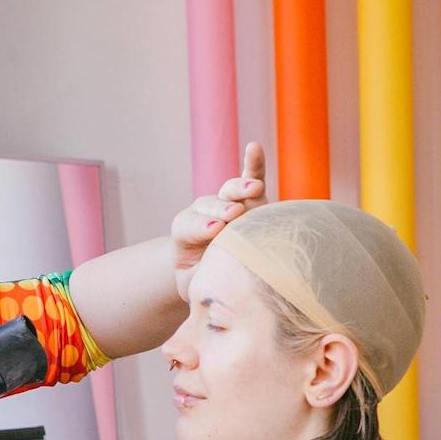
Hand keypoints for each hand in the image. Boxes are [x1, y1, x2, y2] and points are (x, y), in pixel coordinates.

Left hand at [172, 142, 267, 298]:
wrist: (219, 274)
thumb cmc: (207, 283)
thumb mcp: (197, 286)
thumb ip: (202, 284)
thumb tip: (215, 291)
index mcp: (185, 235)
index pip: (188, 226)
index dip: (200, 226)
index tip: (215, 230)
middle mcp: (206, 215)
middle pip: (210, 205)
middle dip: (221, 208)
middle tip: (232, 215)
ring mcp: (229, 205)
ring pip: (232, 191)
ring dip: (241, 187)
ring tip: (252, 189)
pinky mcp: (252, 201)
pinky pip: (252, 178)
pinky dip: (254, 165)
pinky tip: (254, 148)